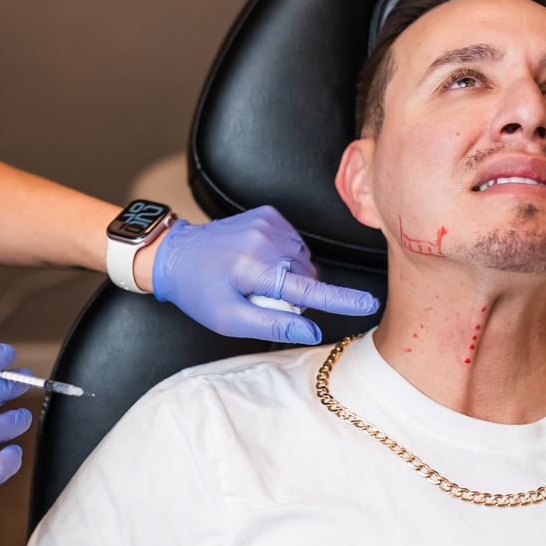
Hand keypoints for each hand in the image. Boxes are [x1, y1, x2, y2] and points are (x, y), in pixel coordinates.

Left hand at [149, 205, 379, 344]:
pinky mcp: (269, 214)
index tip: (369, 302)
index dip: (341, 299)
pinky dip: (285, 255)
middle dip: (294, 292)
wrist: (177, 255)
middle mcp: (265, 239)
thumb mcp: (229, 319)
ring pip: (303, 260)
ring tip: (256, 278)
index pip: (308, 288)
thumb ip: (272, 324)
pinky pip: (294, 242)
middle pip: (307, 276)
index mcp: (254, 267)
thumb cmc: (200, 292)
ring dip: (290, 274)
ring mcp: (268, 222)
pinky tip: (260, 259)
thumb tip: (311, 331)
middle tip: (260, 298)